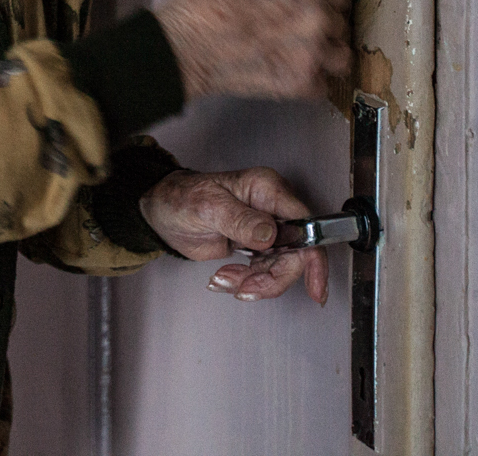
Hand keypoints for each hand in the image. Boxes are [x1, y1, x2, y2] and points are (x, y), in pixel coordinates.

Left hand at [138, 167, 329, 304]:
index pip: (304, 225)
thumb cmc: (181, 197)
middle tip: (244, 289)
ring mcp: (265, 228)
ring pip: (279, 268)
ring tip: (224, 278)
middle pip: (295, 254)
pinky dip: (245, 282)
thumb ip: (241, 220)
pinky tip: (224, 277)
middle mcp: (271, 208)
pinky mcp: (255, 246)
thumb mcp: (209, 206)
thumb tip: (271, 234)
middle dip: (271, 278)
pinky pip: (262, 272)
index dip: (313, 257)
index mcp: (267, 189)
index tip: (315, 286)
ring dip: (253, 282)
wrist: (162, 211)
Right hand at [154, 0, 351, 100]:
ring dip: (325, 56)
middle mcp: (315, 16)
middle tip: (297, 30)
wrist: (179, 48)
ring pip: (342, 57)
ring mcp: (310, 53)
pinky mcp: (299, 84)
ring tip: (302, 55)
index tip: (311, 1)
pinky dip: (308, 83)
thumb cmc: (201, 4)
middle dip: (323, 25)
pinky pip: (323, 86)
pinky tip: (288, 74)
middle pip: (340, 22)